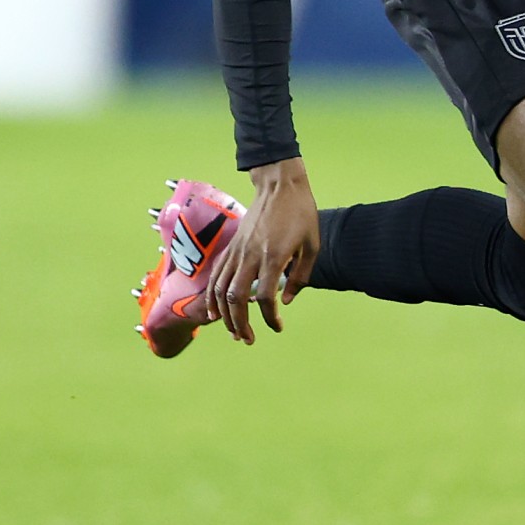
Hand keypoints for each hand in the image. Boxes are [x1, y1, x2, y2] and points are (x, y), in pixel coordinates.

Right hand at [202, 158, 318, 344]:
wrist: (279, 184)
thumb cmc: (301, 213)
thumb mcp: (312, 245)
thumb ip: (300, 277)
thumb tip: (285, 301)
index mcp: (274, 256)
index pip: (266, 297)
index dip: (270, 318)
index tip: (278, 327)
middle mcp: (251, 256)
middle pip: (236, 298)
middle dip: (240, 324)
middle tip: (249, 339)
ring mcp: (237, 251)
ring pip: (221, 289)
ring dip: (224, 315)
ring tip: (233, 332)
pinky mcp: (231, 246)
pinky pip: (216, 275)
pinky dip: (212, 296)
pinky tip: (214, 311)